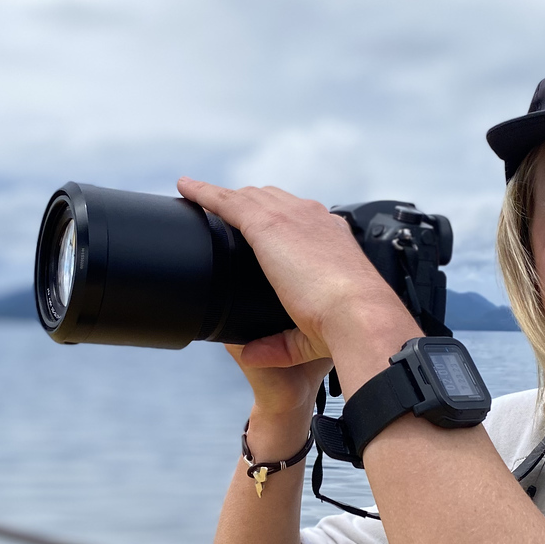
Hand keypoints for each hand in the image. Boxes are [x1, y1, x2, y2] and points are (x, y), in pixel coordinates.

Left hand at [176, 177, 413, 365]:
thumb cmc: (347, 329)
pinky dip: (204, 193)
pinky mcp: (268, 224)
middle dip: (248, 204)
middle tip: (221, 214)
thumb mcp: (312, 334)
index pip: (301, 218)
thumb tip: (251, 354)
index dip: (280, 221)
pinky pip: (228, 201)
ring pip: (248, 198)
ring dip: (222, 196)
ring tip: (195, 194)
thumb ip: (281, 342)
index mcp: (333, 238)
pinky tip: (185, 190)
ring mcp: (291, 217)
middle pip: (273, 201)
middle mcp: (314, 219)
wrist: (358, 315)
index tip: (262, 228)